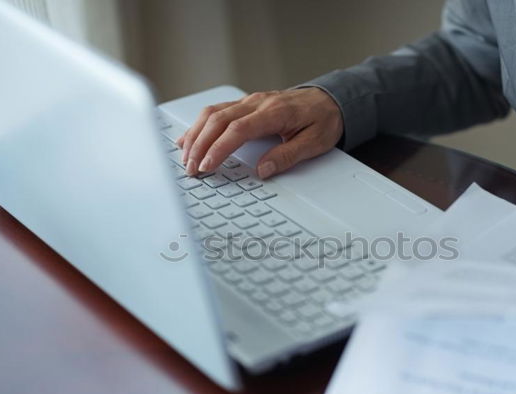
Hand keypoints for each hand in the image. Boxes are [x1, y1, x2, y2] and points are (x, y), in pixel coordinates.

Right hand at [176, 88, 342, 178]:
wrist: (330, 100)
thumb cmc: (323, 120)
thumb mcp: (314, 142)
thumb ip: (287, 156)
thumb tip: (263, 171)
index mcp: (274, 112)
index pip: (238, 130)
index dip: (220, 148)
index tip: (207, 165)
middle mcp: (257, 103)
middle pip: (218, 120)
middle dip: (200, 145)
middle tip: (191, 169)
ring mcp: (250, 101)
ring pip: (213, 113)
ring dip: (196, 135)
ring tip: (185, 157)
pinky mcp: (246, 104)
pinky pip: (217, 111)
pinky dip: (200, 126)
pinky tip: (189, 139)